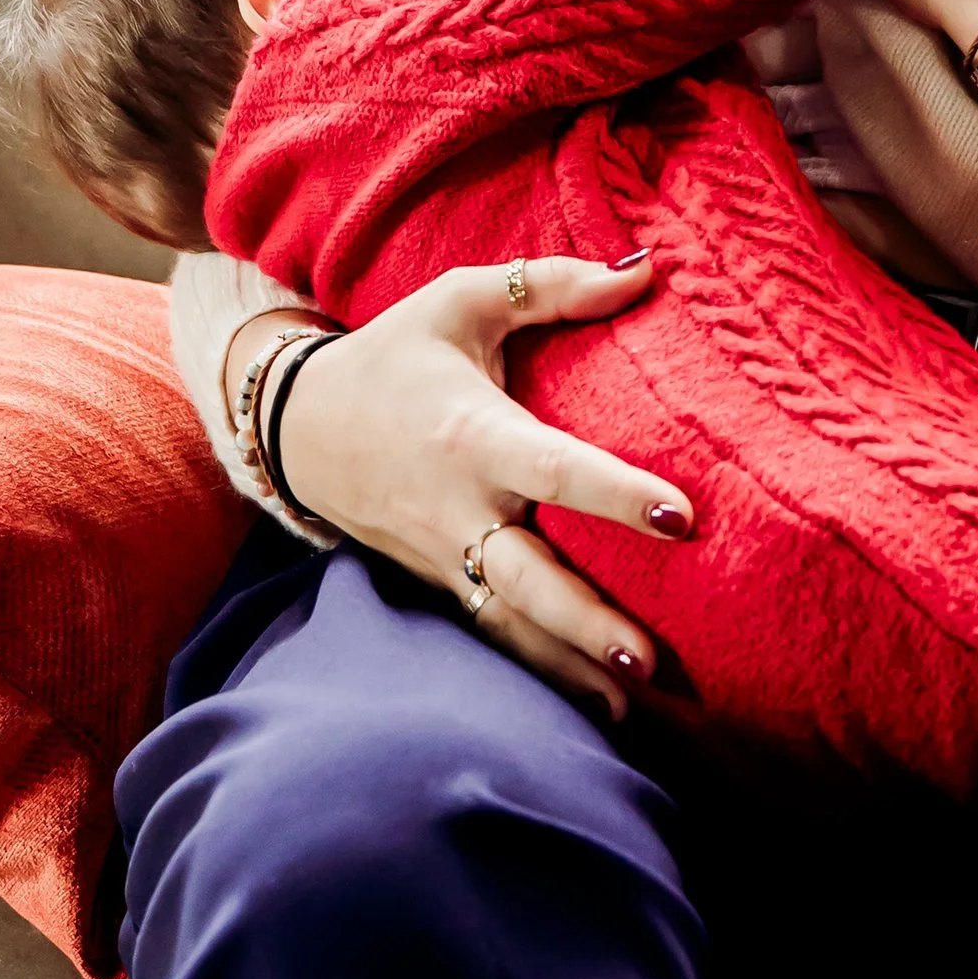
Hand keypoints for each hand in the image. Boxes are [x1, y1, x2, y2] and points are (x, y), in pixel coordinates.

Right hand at [239, 259, 691, 723]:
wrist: (298, 425)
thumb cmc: (396, 355)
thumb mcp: (460, 299)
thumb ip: (552, 284)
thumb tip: (646, 268)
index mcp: (471, 435)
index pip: (552, 467)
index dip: (614, 492)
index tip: (679, 514)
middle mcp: (458, 507)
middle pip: (527, 578)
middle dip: (586, 623)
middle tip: (650, 660)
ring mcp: (445, 556)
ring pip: (511, 624)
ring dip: (569, 669)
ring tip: (633, 706)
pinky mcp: (441, 583)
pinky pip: (494, 635)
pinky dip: (543, 675)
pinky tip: (599, 710)